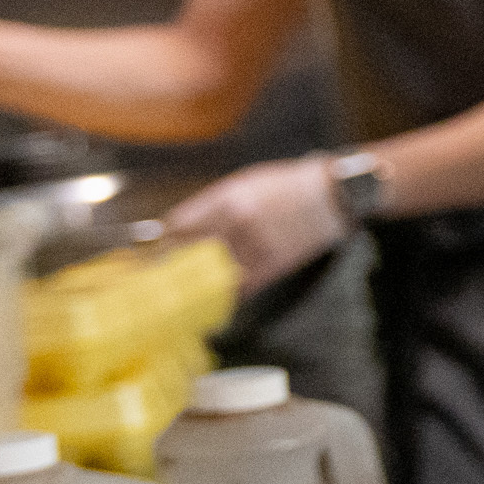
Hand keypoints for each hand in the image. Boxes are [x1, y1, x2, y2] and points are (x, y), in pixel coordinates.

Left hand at [162, 153, 350, 289]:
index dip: (163, 240)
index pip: (180, 224)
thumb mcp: (245, 183)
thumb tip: (181, 227)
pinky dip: (225, 295)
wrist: (330, 197)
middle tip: (157, 276)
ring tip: (180, 294)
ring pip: (213, 273)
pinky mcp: (274, 264)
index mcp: (227, 197)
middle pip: (191, 250)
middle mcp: (237, 222)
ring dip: (195, 285)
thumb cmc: (285, 185)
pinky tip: (215, 299)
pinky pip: (241, 287)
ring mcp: (256, 245)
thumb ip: (214, 204)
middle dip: (172, 264)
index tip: (152, 250)